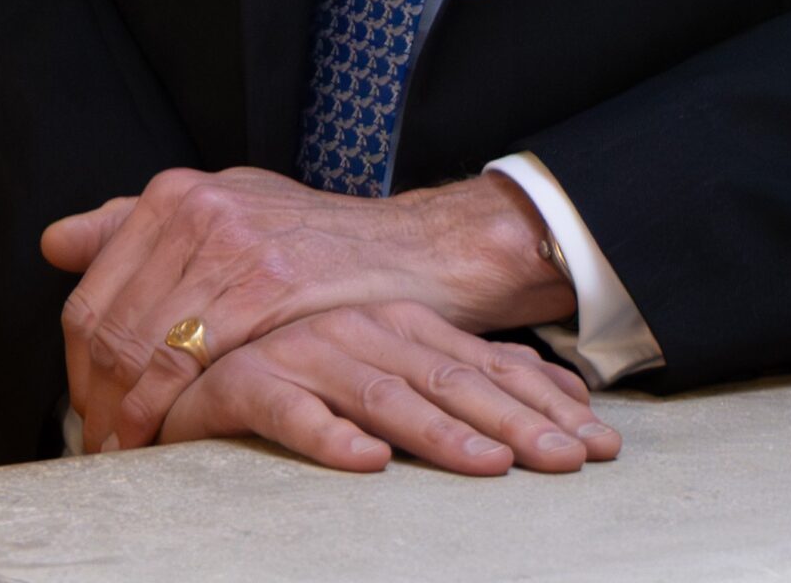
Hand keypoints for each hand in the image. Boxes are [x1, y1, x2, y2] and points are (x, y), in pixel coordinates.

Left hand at [42, 166, 574, 450]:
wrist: (416, 251)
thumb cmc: (320, 244)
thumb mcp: (230, 210)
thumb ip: (139, 225)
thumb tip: (56, 242)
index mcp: (178, 192)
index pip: (90, 293)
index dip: (79, 364)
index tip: (90, 406)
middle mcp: (197, 209)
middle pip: (105, 326)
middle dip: (94, 398)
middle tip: (104, 443)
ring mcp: (231, 246)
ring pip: (139, 349)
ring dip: (124, 415)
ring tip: (129, 452)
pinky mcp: (265, 288)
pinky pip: (187, 365)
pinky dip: (166, 414)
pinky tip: (170, 440)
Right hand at [152, 299, 618, 474]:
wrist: (192, 346)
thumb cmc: (303, 364)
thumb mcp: (395, 363)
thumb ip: (470, 373)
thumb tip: (567, 393)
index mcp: (403, 325)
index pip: (488, 366)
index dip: (545, 405)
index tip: (599, 443)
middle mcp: (362, 331)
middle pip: (451, 381)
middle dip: (517, 423)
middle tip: (570, 461)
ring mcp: (305, 353)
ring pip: (384, 394)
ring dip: (439, 432)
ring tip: (489, 466)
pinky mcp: (245, 383)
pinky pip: (291, 413)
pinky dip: (330, 436)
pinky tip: (367, 463)